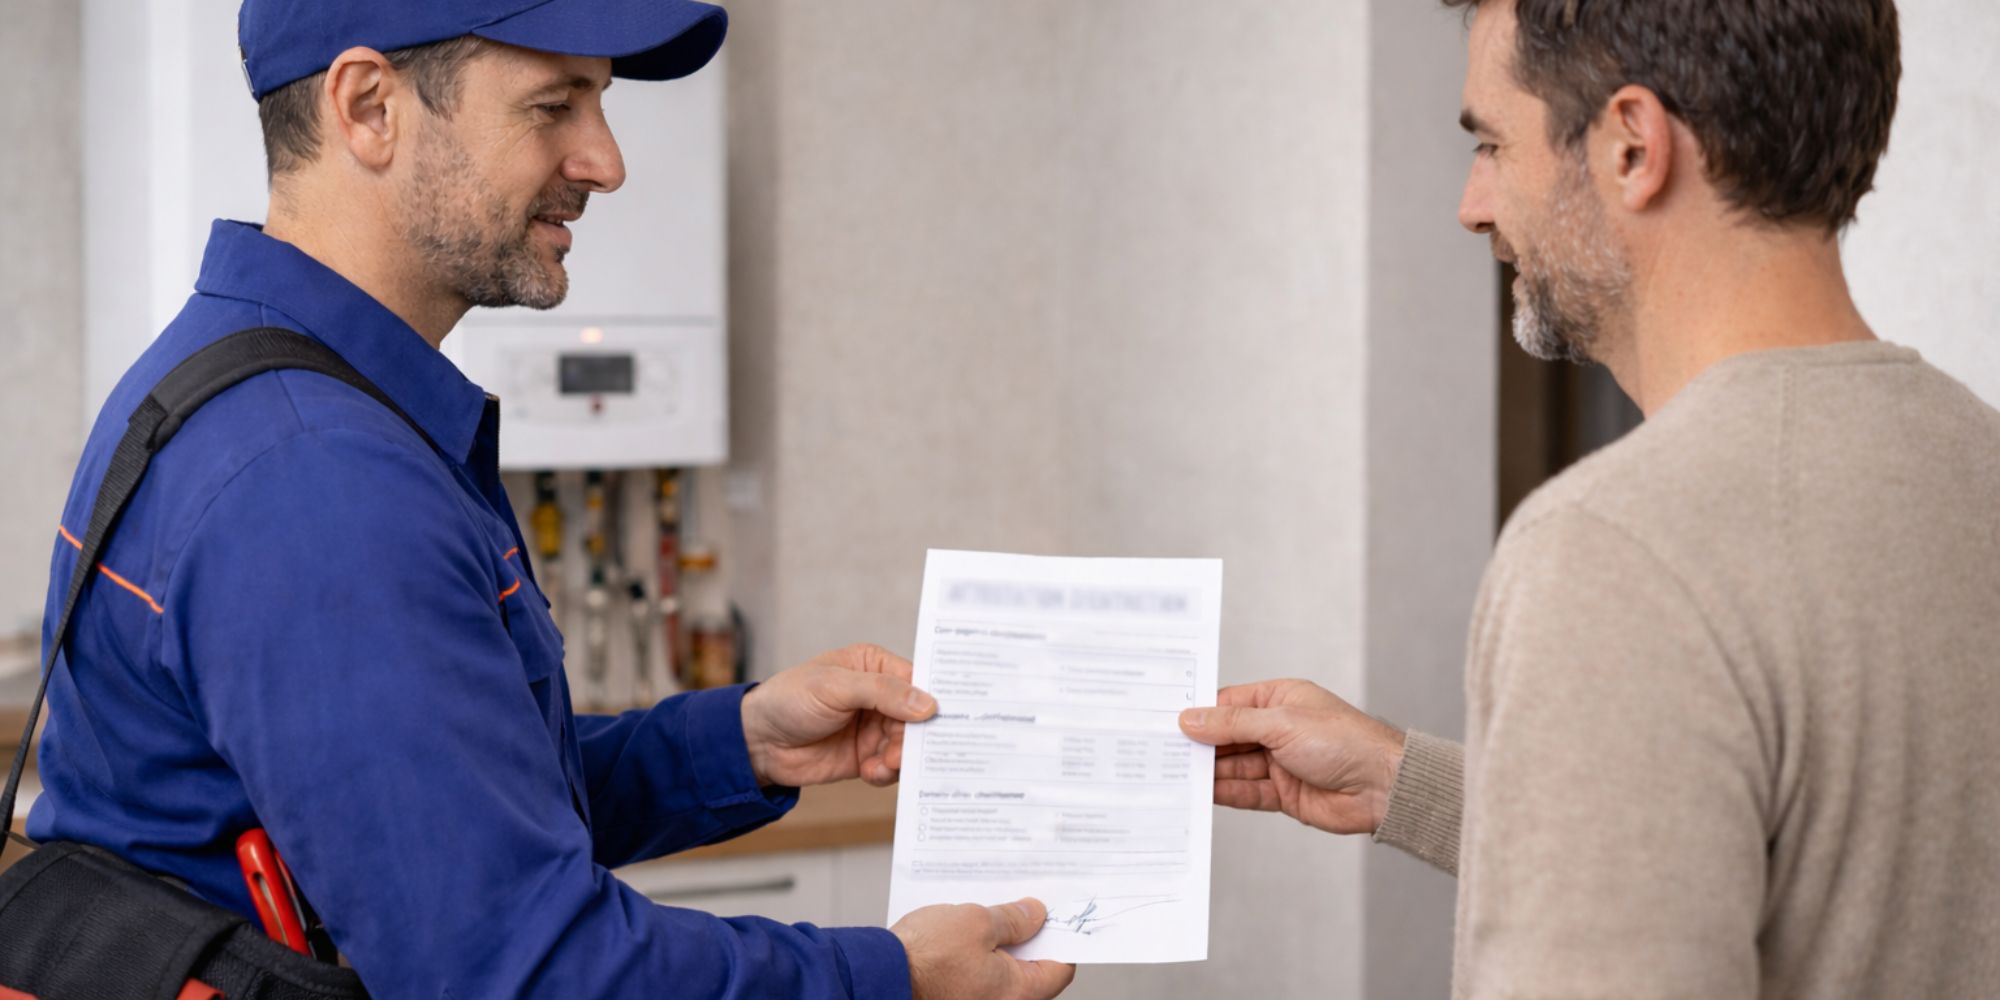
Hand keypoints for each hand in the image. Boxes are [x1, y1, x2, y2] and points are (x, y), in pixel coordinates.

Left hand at [739, 644, 936, 787]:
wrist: (757, 742)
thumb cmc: (789, 699)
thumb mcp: (835, 687)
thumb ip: (882, 693)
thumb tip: (926, 704)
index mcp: (875, 666)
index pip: (916, 680)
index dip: (933, 697)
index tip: (947, 716)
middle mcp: (880, 697)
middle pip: (917, 717)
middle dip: (916, 735)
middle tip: (909, 750)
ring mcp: (874, 728)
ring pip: (908, 745)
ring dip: (902, 757)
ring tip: (885, 763)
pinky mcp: (867, 757)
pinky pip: (891, 768)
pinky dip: (887, 773)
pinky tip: (871, 772)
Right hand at [893, 898, 1075, 999]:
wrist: (878, 978)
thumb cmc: (925, 957)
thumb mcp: (977, 922)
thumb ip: (1013, 919)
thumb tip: (1036, 915)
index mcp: (1019, 994)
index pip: (1059, 968)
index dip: (1060, 937)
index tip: (1055, 915)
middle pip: (1031, 971)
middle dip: (1027, 937)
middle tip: (1021, 907)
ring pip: (1002, 973)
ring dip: (999, 944)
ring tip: (988, 914)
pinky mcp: (955, 999)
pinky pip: (979, 977)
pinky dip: (978, 956)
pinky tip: (965, 931)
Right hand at [1178, 678, 1404, 835]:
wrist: (1384, 787)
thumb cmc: (1346, 741)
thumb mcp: (1282, 723)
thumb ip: (1233, 724)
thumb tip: (1193, 719)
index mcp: (1280, 700)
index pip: (1229, 704)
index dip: (1200, 714)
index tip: (1169, 722)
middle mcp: (1278, 729)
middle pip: (1228, 737)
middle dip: (1200, 745)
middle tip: (1164, 751)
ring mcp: (1280, 762)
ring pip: (1233, 767)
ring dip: (1208, 772)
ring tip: (1175, 774)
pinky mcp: (1283, 793)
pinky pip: (1246, 792)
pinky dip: (1224, 793)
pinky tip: (1201, 793)